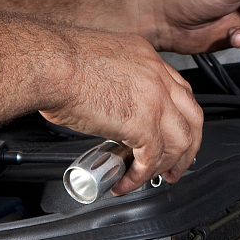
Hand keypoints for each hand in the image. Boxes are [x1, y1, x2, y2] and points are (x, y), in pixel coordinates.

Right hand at [41, 32, 203, 189]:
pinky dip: (140, 176)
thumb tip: (109, 108)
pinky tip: (125, 182)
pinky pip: (151, 158)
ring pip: (180, 141)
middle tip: (174, 167)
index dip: (179, 120)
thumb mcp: (99, 63)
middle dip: (187, 149)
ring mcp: (154, 99)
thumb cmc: (57, 61)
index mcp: (147, 58)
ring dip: (167, 166)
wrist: (47, 62)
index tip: (173, 136)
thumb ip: (114, 83)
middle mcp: (157, 76)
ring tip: (150, 179)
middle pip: (192, 118)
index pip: (180, 93)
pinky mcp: (141, 122)